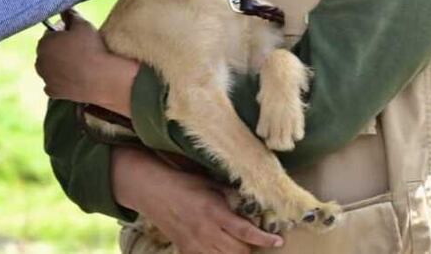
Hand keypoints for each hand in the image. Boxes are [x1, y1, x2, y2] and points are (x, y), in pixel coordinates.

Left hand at [35, 9, 138, 115]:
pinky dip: (60, 82)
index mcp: (44, 43)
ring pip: (49, 69)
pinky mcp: (53, 92)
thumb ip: (70, 15)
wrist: (102, 78)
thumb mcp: (83, 25)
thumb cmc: (91, 49)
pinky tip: (72, 79)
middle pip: (48, 52)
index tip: (73, 37)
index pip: (49, 35)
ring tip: (76, 65)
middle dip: (57, 50)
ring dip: (57, 66)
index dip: (61, 34)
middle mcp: (39, 61)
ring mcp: (45, 78)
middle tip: (76, 50)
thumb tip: (64, 10)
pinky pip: (53, 85)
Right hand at [112, 147, 283, 253]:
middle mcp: (206, 231)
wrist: (153, 191)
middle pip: (239, 251)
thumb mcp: (210, 184)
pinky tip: (221, 248)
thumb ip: (231, 195)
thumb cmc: (184, 184)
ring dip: (236, 253)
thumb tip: (254, 203)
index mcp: (214, 212)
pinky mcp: (186, 250)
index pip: (245, 231)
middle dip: (251, 247)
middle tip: (254, 238)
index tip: (277, 240)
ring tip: (238, 243)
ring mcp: (195, 244)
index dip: (264, 238)